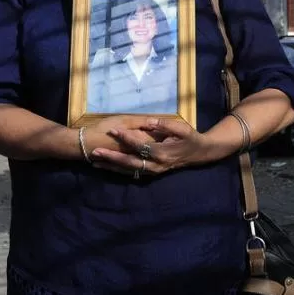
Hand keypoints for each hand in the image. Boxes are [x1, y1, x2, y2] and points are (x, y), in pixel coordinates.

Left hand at [90, 117, 211, 177]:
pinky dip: (118, 170)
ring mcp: (153, 172)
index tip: (113, 130)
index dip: (127, 138)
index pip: (140, 145)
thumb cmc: (190, 139)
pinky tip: (106, 167)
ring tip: (94, 162)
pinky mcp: (150, 173)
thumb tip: (151, 121)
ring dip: (111, 167)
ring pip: (128, 171)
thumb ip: (166, 125)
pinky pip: (131, 173)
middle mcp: (155, 165)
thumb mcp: (182, 129)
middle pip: (130, 163)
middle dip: (112, 157)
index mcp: (162, 153)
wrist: (199, 155)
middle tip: (96, 152)